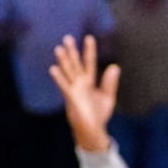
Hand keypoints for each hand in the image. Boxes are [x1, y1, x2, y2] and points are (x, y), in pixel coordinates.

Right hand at [53, 35, 117, 152]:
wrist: (93, 130)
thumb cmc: (98, 115)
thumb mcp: (108, 96)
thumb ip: (110, 82)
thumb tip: (115, 66)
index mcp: (88, 82)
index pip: (89, 63)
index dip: (89, 51)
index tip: (89, 38)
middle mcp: (79, 84)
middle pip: (75, 64)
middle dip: (71, 52)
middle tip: (67, 37)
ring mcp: (74, 90)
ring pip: (68, 72)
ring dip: (63, 61)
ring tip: (58, 49)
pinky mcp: (71, 99)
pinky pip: (64, 86)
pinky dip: (59, 78)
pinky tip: (53, 69)